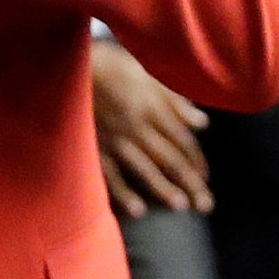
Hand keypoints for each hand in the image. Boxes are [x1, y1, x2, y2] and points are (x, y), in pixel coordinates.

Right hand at [89, 37, 209, 217]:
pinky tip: (138, 211)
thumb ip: (176, 101)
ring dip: (164, 189)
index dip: (197, 160)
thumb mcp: (149, 75)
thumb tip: (202, 123)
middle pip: (170, 158)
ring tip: (180, 206)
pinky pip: (111, 175)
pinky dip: (124, 193)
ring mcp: (116, 139)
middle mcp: (138, 126)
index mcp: (154, 107)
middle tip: (206, 205)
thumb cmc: (114, 68)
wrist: (72, 67)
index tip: (205, 177)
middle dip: (190, 182)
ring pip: (145, 168)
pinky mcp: (95, 148)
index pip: (183, 140)